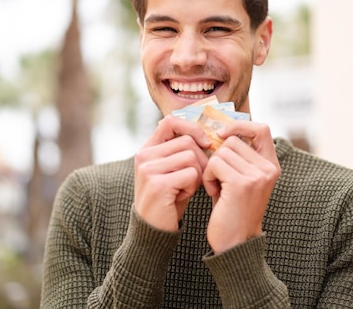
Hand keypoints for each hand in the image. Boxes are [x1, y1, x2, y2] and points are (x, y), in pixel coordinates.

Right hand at [134, 115, 210, 231]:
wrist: (153, 230)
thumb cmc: (169, 198)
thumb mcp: (172, 170)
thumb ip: (181, 151)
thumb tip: (208, 135)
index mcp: (147, 149)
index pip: (170, 121)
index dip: (191, 128)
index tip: (205, 142)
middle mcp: (144, 156)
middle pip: (187, 142)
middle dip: (201, 159)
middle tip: (197, 178)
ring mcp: (148, 169)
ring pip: (191, 157)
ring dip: (196, 175)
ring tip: (185, 188)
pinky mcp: (158, 184)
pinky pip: (191, 174)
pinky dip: (193, 186)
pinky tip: (181, 196)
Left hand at [202, 121, 280, 253]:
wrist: (235, 244)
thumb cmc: (232, 209)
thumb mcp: (240, 178)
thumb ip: (237, 156)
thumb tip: (220, 128)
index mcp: (271, 164)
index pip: (261, 128)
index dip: (240, 125)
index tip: (222, 133)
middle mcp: (269, 168)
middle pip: (233, 140)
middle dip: (218, 156)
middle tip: (218, 178)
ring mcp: (258, 175)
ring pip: (221, 152)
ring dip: (211, 168)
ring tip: (217, 188)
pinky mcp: (243, 183)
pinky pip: (215, 164)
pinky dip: (208, 177)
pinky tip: (214, 193)